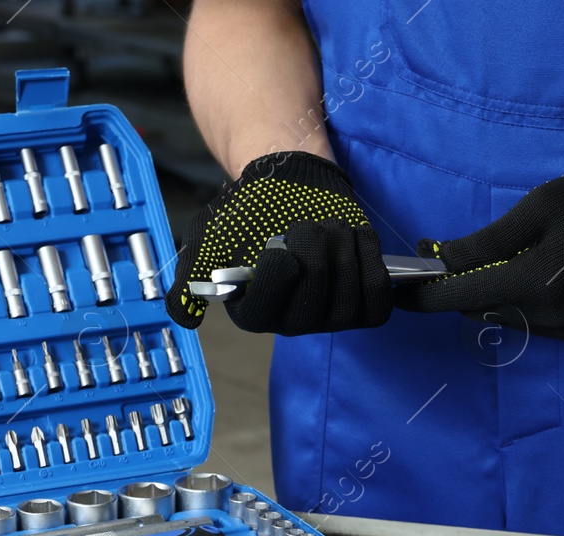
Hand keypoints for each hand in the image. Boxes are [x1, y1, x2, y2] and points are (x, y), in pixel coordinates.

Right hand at [166, 151, 390, 334]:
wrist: (290, 186)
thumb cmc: (247, 213)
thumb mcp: (206, 239)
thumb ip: (190, 277)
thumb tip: (185, 318)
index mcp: (252, 312)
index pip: (265, 314)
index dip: (276, 281)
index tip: (277, 248)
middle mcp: (292, 321)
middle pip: (313, 308)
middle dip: (315, 259)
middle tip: (308, 225)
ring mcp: (330, 315)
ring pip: (349, 303)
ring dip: (344, 255)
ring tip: (332, 227)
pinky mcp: (362, 300)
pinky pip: (377, 299)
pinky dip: (371, 264)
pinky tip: (356, 238)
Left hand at [395, 159, 563, 339]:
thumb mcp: (537, 209)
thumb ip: (487, 241)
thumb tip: (442, 261)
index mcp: (535, 284)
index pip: (462, 298)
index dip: (426, 297)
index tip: (401, 293)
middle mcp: (548, 316)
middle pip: (480, 310)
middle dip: (459, 288)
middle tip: (446, 258)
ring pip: (504, 318)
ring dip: (490, 294)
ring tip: (497, 259)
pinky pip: (529, 322)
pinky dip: (517, 301)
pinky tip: (530, 272)